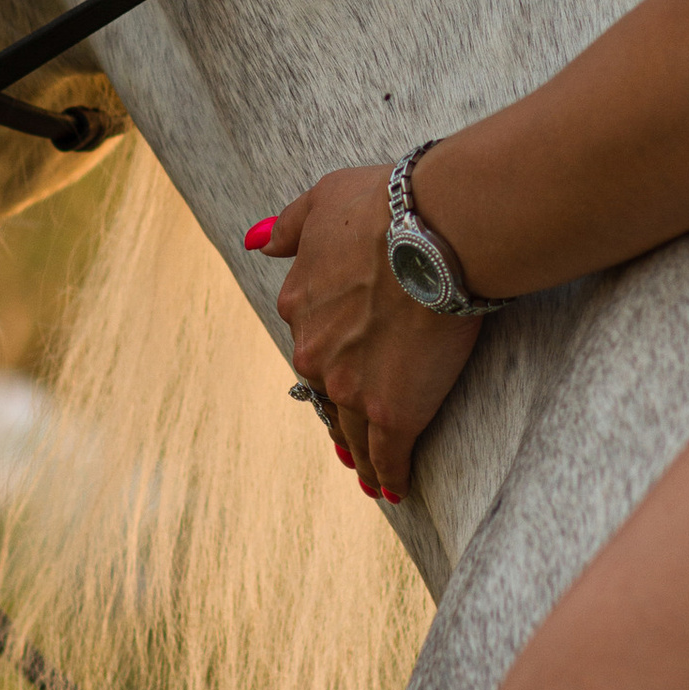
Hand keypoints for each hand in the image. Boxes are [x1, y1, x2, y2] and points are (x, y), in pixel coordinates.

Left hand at [250, 164, 479, 501]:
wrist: (431, 233)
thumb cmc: (383, 206)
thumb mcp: (322, 200)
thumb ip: (289, 226)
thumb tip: (257, 241)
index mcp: (299, 306)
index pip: (311, 344)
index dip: (327, 360)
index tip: (337, 371)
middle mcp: (316, 354)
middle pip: (326, 394)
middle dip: (339, 413)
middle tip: (348, 437)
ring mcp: (352, 388)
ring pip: (354, 431)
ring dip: (360, 454)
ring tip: (369, 476)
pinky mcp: (395, 413)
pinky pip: (389, 454)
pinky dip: (391, 474)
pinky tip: (394, 489)